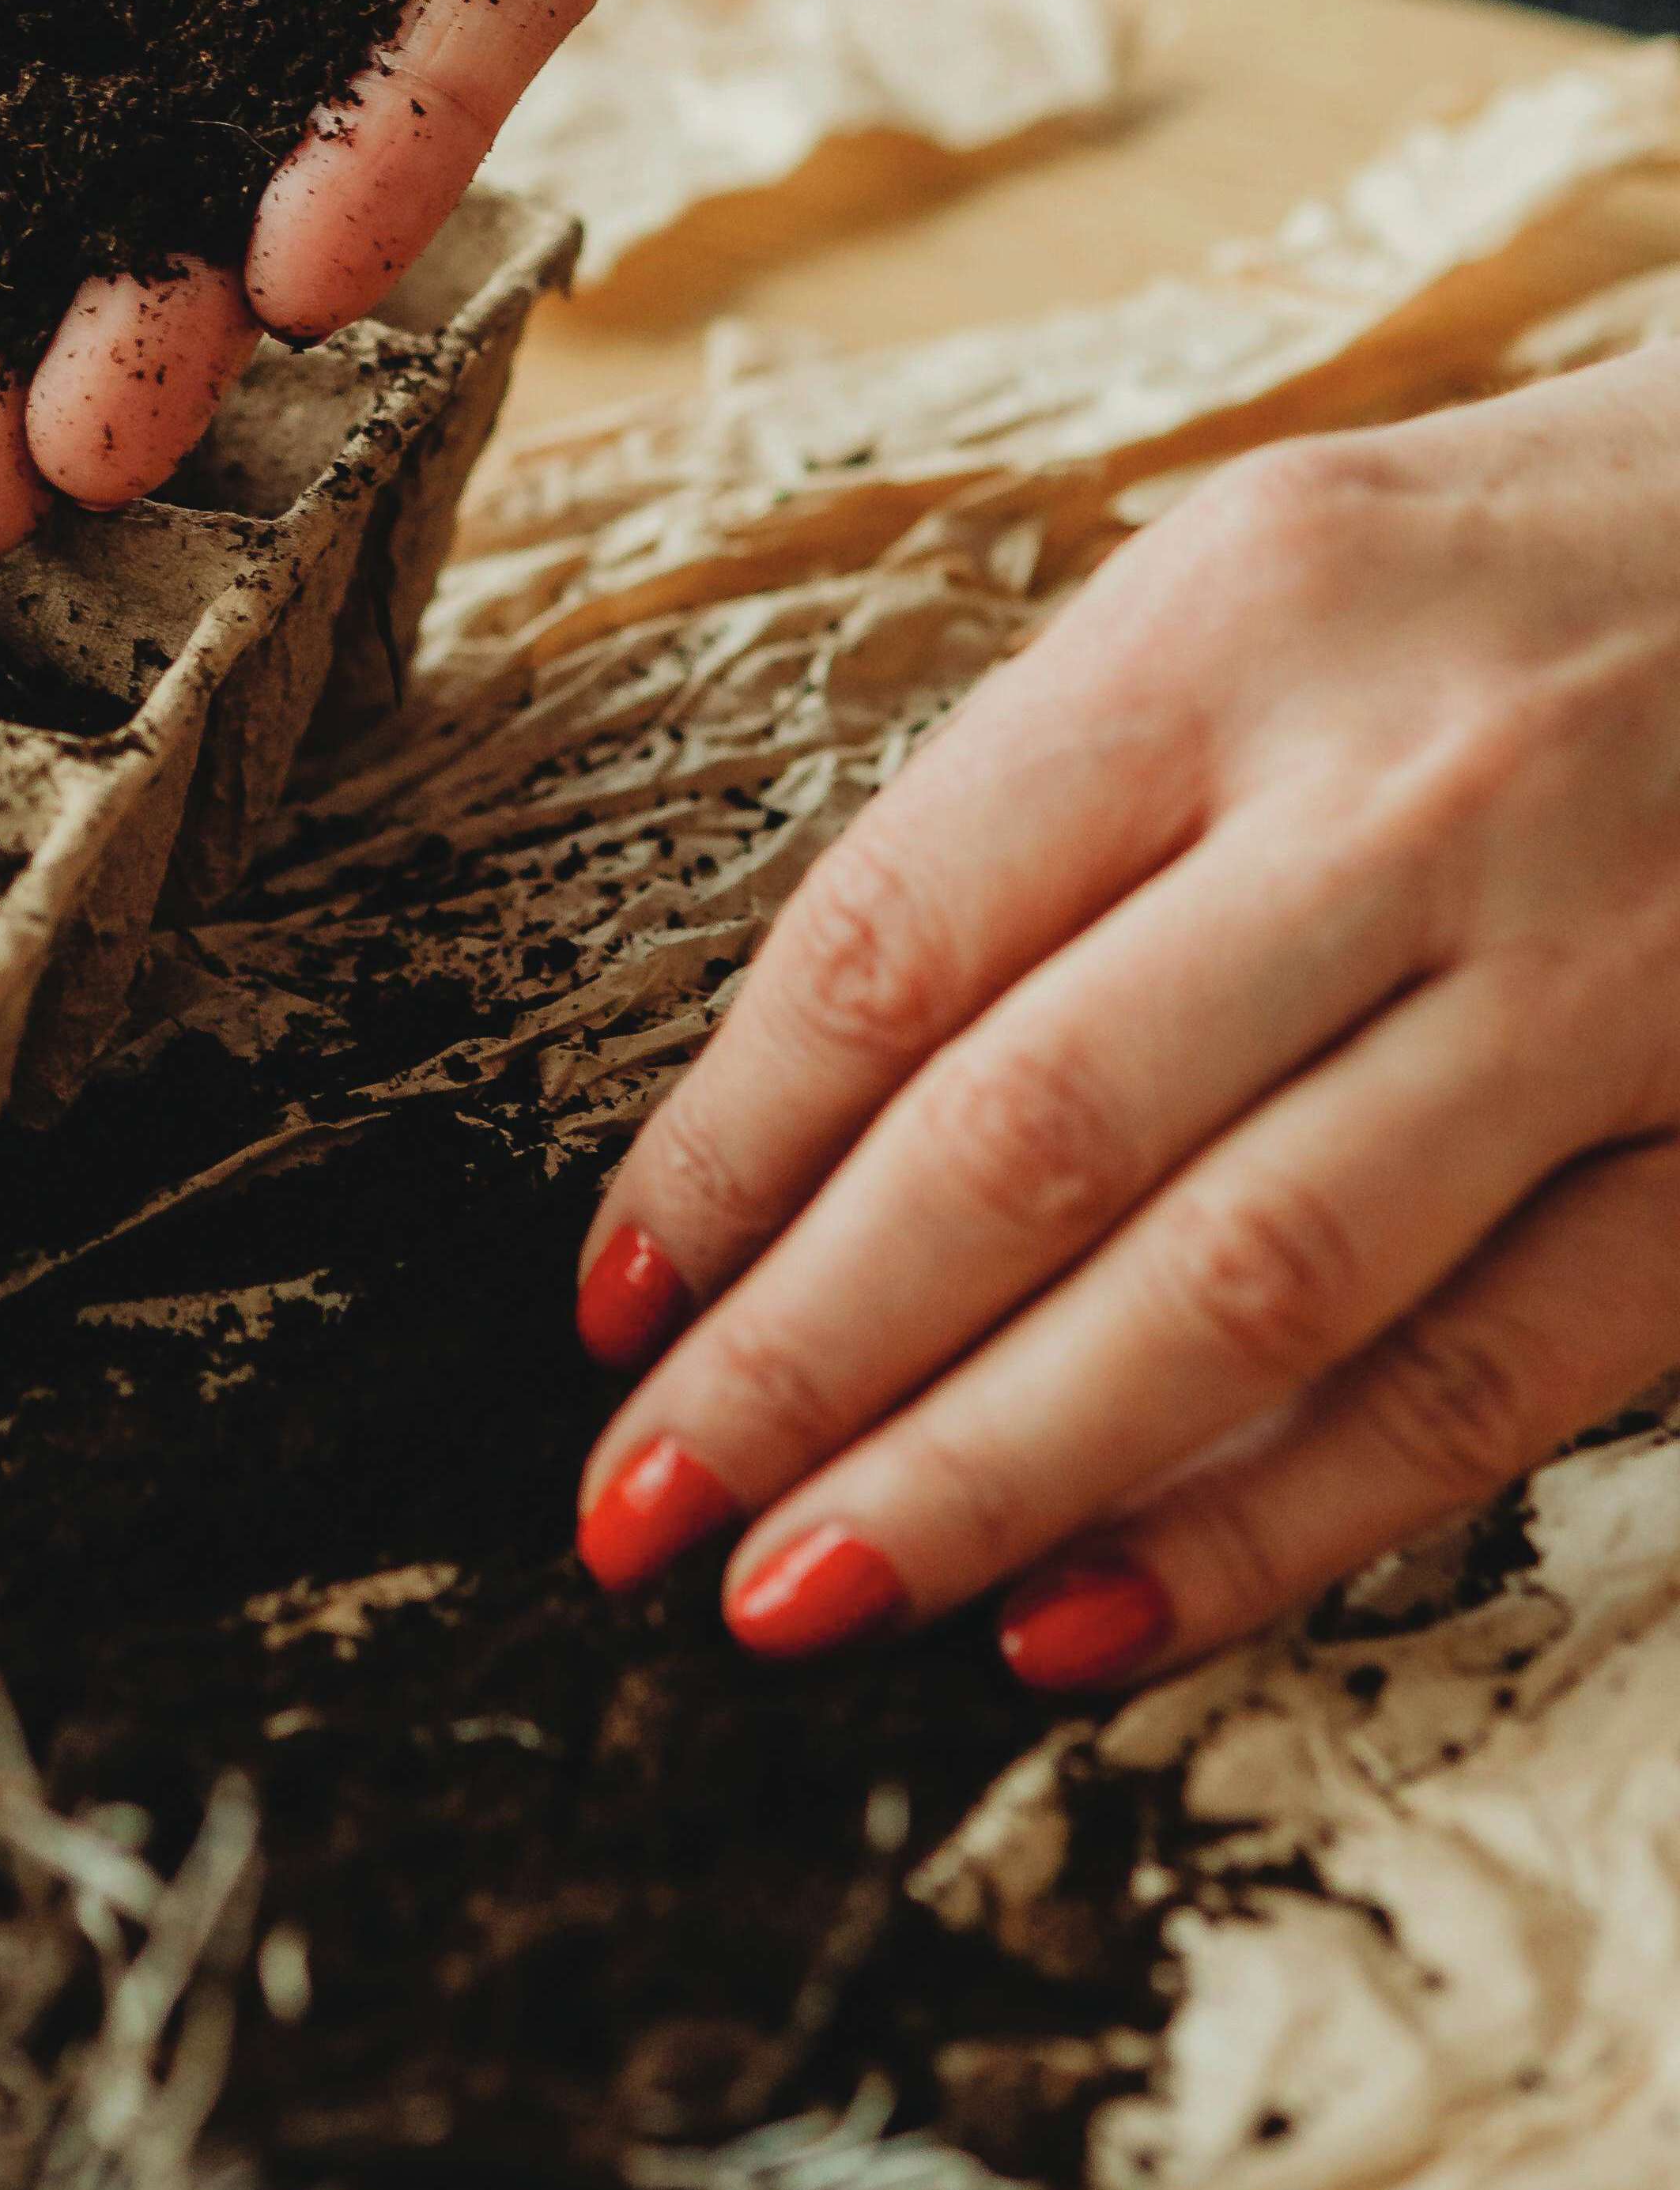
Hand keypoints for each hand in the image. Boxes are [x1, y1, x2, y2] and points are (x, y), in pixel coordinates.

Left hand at [569, 353, 1679, 1688]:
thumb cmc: (1504, 570)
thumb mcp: (1251, 582)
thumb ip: (1058, 808)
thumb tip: (805, 1107)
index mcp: (1230, 625)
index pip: (900, 937)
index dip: (725, 1150)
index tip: (607, 1310)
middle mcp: (1402, 798)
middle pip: (1032, 1130)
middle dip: (803, 1352)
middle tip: (637, 1508)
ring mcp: (1593, 979)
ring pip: (1239, 1283)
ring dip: (987, 1470)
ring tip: (798, 1596)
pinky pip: (1481, 1378)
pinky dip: (1273, 1524)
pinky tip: (1090, 1618)